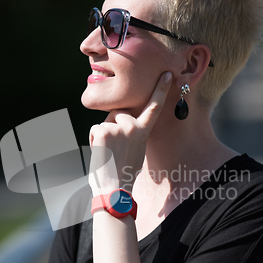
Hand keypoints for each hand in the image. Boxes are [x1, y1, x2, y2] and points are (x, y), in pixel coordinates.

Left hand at [88, 72, 172, 194]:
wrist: (113, 188)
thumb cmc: (123, 172)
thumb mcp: (136, 150)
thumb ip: (132, 133)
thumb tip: (121, 123)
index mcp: (143, 132)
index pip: (154, 107)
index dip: (161, 89)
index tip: (168, 74)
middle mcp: (133, 127)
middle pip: (118, 113)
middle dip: (112, 124)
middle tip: (114, 148)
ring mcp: (118, 127)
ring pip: (105, 122)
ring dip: (103, 135)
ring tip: (108, 154)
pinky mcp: (104, 130)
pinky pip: (96, 129)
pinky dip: (95, 140)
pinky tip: (101, 153)